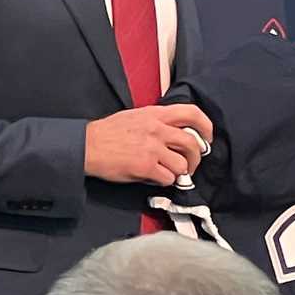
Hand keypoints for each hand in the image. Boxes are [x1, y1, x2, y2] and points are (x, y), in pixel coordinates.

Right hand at [84, 104, 213, 184]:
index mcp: (156, 114)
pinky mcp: (145, 167)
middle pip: (192, 143)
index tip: (207, 138)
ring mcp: (152, 149)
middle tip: (191, 165)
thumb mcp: (136, 116)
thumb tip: (176, 134)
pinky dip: (165, 182)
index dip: (206, 126)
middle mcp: (157, 129)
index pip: (191, 113)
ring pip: (182, 164)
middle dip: (196, 158)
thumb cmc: (109, 132)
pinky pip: (168, 178)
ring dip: (179, 173)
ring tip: (170, 174)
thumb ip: (158, 122)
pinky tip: (155, 178)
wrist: (87, 146)